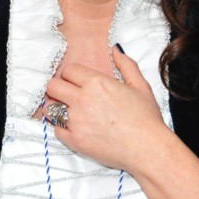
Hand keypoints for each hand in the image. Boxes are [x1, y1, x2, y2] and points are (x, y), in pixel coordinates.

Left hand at [44, 45, 168, 172]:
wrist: (147, 149)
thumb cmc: (146, 118)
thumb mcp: (140, 86)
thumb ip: (126, 64)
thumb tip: (115, 48)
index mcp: (97, 83)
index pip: (68, 71)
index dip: (72, 75)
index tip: (78, 82)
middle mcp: (82, 100)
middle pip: (53, 86)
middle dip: (59, 88)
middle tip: (68, 94)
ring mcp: (76, 121)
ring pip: (50, 108)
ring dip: (57, 107)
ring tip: (69, 111)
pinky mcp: (75, 141)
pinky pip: (56, 130)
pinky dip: (63, 128)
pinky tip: (75, 127)